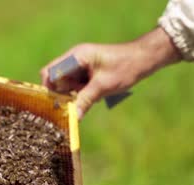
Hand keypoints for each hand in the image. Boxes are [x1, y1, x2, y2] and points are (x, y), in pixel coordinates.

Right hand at [40, 27, 180, 118]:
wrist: (144, 60)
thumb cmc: (125, 67)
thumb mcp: (103, 86)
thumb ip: (85, 100)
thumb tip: (74, 118)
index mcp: (76, 57)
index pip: (51, 72)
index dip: (50, 88)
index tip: (55, 103)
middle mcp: (75, 60)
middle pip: (56, 80)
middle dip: (61, 95)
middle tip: (70, 108)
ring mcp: (81, 68)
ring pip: (66, 86)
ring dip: (72, 97)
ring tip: (84, 103)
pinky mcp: (87, 75)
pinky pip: (76, 88)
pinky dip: (79, 96)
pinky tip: (91, 100)